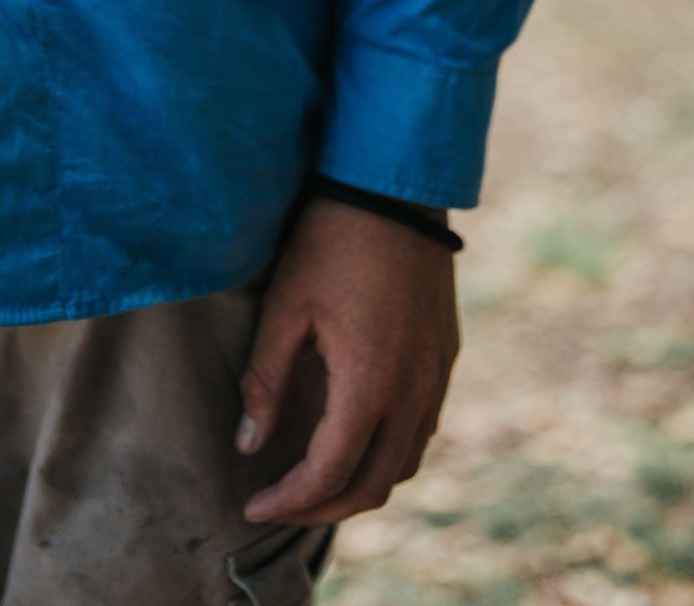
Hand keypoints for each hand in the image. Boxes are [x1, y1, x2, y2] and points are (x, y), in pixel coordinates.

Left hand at [235, 192, 459, 529]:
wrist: (394, 185)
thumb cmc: (330, 239)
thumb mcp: (286, 306)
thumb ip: (265, 381)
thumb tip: (248, 444)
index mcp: (370, 385)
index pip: (329, 475)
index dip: (289, 501)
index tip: (252, 506)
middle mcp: (413, 392)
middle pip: (373, 486)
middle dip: (323, 508)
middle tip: (279, 504)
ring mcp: (436, 376)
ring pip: (404, 464)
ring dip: (359, 484)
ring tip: (314, 480)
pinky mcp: (445, 356)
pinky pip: (422, 429)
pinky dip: (388, 452)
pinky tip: (356, 436)